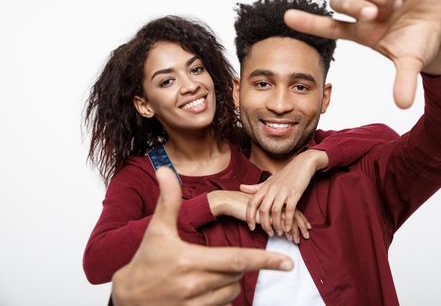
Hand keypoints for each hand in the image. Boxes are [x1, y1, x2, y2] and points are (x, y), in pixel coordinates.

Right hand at [111, 167, 292, 305]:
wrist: (129, 296)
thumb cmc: (146, 259)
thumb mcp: (158, 229)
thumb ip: (168, 200)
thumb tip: (165, 170)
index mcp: (190, 261)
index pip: (237, 260)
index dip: (265, 260)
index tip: (287, 262)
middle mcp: (194, 286)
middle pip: (237, 274)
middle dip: (239, 264)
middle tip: (225, 256)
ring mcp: (195, 305)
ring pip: (232, 291)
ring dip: (231, 280)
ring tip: (212, 269)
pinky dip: (223, 295)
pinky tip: (208, 286)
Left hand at [240, 149, 325, 236]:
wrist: (302, 164)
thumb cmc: (285, 174)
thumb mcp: (269, 180)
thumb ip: (256, 187)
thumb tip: (241, 187)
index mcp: (265, 187)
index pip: (252, 203)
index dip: (249, 216)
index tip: (251, 227)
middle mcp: (272, 189)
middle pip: (263, 210)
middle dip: (265, 224)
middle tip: (269, 233)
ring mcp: (283, 191)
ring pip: (275, 211)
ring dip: (277, 224)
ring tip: (279, 232)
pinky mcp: (295, 193)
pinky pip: (290, 210)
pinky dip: (288, 220)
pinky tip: (288, 228)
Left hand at [284, 0, 440, 108]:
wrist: (439, 30)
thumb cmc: (416, 46)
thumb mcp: (410, 63)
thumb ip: (404, 81)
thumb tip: (403, 106)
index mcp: (361, 32)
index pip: (329, 27)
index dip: (308, 22)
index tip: (287, 17)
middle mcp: (364, 12)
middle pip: (340, 2)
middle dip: (353, 6)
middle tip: (373, 14)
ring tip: (397, 4)